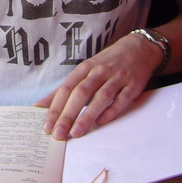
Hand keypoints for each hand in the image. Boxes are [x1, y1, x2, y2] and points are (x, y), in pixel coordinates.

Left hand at [35, 32, 161, 139]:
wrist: (139, 48)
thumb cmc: (107, 63)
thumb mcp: (85, 70)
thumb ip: (67, 88)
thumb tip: (42, 106)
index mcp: (85, 68)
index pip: (66, 89)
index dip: (55, 108)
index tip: (46, 126)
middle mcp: (99, 71)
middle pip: (80, 94)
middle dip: (67, 115)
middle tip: (58, 134)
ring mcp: (117, 77)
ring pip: (100, 97)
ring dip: (87, 116)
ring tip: (76, 133)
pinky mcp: (133, 85)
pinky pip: (121, 100)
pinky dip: (111, 111)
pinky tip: (101, 123)